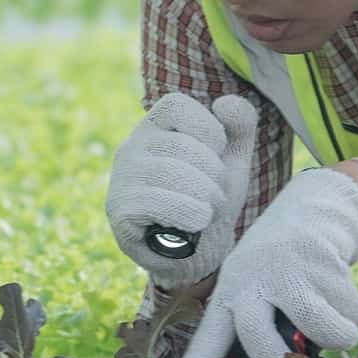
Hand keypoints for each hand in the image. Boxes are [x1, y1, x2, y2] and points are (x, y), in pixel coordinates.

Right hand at [105, 92, 260, 287]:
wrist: (194, 253)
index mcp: (155, 127)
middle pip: (178, 145)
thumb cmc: (209, 199)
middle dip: (213, 174)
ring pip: (168, 173)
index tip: (217, 156)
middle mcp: (131, 147)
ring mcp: (121, 178)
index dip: (208, 130)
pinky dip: (186, 213)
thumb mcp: (232, 160)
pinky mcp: (118, 210)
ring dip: (204, 197)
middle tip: (217, 197)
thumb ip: (239, 126)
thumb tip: (224, 104)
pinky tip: (195, 222)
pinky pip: (153, 202)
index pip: (176, 105)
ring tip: (209, 212)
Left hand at [180, 167, 357, 357]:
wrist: (312, 206)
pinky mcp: (323, 259)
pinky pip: (354, 311)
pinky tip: (348, 297)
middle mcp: (251, 280)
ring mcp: (287, 268)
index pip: (210, 337)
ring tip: (340, 327)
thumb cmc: (282, 264)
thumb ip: (262, 328)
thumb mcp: (258, 286)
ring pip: (324, 330)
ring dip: (341, 336)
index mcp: (231, 293)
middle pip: (258, 339)